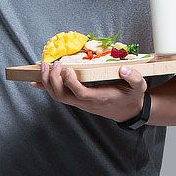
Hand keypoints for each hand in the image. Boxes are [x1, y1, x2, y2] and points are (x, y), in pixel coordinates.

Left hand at [31, 59, 147, 122]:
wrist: (128, 111)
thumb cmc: (132, 97)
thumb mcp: (139, 87)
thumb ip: (134, 77)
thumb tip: (123, 69)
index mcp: (99, 98)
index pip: (80, 93)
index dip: (71, 83)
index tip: (68, 69)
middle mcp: (86, 102)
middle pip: (63, 96)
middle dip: (53, 81)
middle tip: (51, 64)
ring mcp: (80, 102)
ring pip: (58, 96)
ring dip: (47, 82)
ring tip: (44, 66)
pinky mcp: (77, 100)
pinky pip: (59, 95)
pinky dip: (46, 88)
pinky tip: (35, 81)